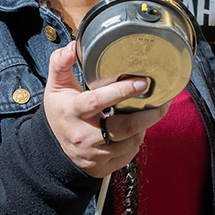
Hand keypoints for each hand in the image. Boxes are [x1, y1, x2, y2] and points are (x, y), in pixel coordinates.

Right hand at [43, 42, 169, 176]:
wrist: (52, 151)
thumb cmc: (60, 113)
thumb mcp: (55, 88)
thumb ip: (60, 64)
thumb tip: (71, 47)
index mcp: (73, 111)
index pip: (98, 100)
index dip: (121, 91)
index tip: (143, 82)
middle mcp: (84, 135)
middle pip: (125, 126)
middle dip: (150, 114)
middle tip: (163, 101)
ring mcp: (93, 154)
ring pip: (131, 141)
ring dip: (145, 127)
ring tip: (149, 114)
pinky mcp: (102, 168)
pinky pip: (129, 155)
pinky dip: (137, 141)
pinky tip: (136, 130)